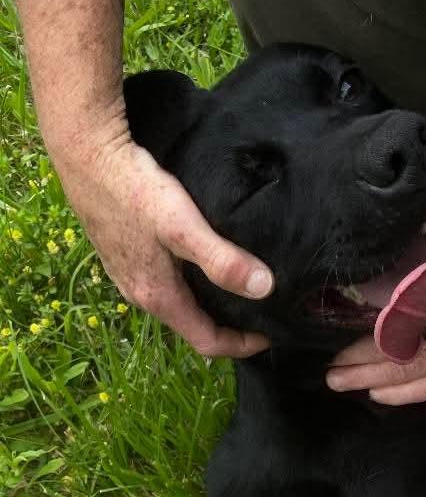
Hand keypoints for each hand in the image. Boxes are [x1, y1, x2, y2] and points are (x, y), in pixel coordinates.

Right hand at [54, 134, 272, 357]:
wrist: (85, 152)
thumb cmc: (133, 188)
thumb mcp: (182, 226)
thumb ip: (222, 259)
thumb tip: (264, 288)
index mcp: (158, 297)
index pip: (207, 342)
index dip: (242, 344)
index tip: (271, 333)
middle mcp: (141, 294)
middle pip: (193, 325)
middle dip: (228, 326)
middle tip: (260, 312)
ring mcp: (129, 274)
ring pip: (179, 303)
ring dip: (210, 303)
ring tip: (240, 287)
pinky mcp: (125, 253)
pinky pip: (165, 281)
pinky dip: (192, 283)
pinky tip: (205, 260)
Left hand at [326, 218, 425, 404]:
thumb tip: (402, 228)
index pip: (397, 326)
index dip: (365, 334)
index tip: (337, 333)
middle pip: (395, 359)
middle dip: (358, 366)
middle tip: (328, 371)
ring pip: (408, 380)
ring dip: (371, 382)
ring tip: (341, 382)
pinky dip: (402, 396)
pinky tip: (378, 396)